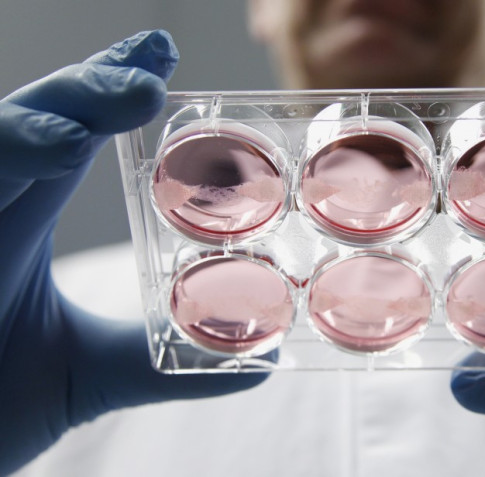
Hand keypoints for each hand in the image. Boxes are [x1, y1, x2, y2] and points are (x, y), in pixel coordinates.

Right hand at [0, 31, 268, 474]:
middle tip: (154, 70)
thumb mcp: (91, 375)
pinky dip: (5, 152)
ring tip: (125, 96)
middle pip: (35, 122)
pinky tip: (52, 147)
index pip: (68, 136)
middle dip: (91, 87)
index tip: (160, 60)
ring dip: (56, 110)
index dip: (107, 92)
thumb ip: (165, 356)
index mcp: (19, 219)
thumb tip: (263, 355)